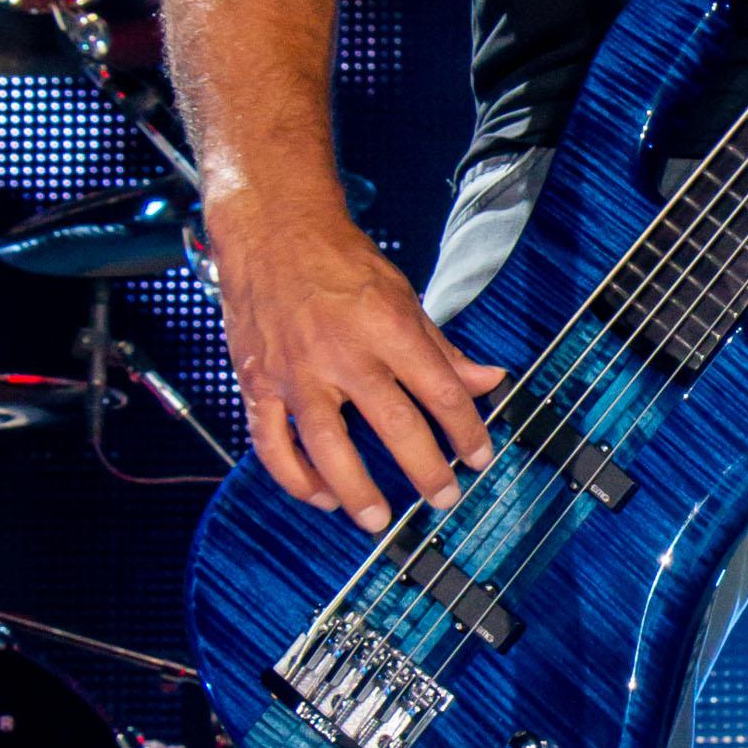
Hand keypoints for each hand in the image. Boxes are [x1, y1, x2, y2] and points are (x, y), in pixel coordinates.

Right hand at [207, 197, 506, 532]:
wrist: (271, 229)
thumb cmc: (339, 260)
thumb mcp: (401, 295)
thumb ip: (442, 348)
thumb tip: (489, 379)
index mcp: (386, 326)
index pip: (440, 390)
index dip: (466, 430)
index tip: (480, 457)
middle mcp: (342, 352)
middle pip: (394, 425)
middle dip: (426, 470)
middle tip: (443, 497)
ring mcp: (295, 372)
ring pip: (328, 448)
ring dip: (357, 491)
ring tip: (378, 518)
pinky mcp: (258, 383)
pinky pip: (273, 445)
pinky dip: (296, 478)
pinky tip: (321, 495)